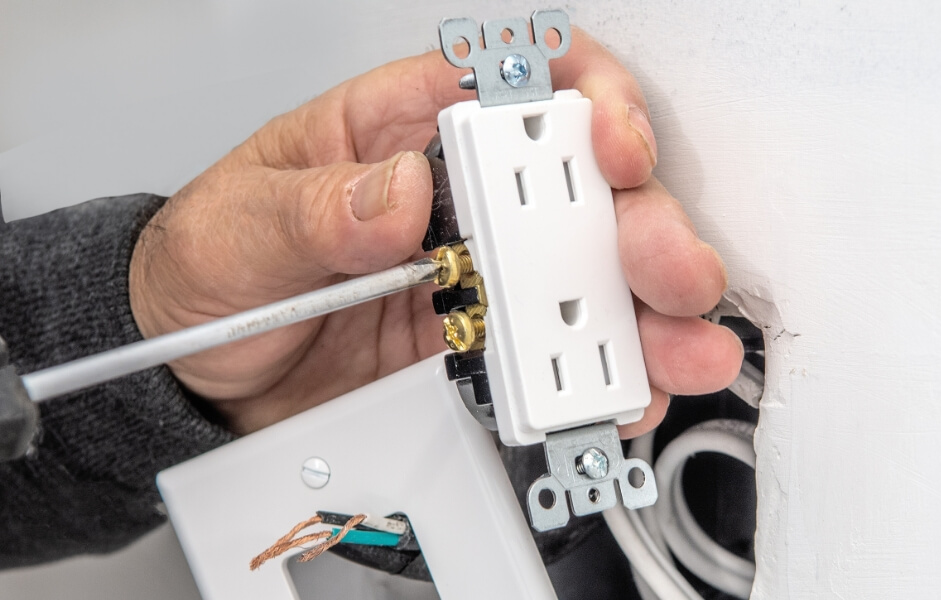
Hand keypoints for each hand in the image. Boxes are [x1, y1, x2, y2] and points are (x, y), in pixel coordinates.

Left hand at [129, 29, 741, 435]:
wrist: (199, 379)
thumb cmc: (216, 269)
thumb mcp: (239, 225)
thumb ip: (316, 208)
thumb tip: (395, 192)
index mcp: (409, 133)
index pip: (518, 84)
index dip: (585, 98)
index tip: (609, 143)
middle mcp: (467, 203)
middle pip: (586, 191)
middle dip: (644, 223)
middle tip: (665, 266)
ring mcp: (488, 280)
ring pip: (596, 278)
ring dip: (652, 312)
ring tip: (680, 347)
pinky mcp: (490, 353)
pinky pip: (565, 360)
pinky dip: (610, 380)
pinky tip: (633, 393)